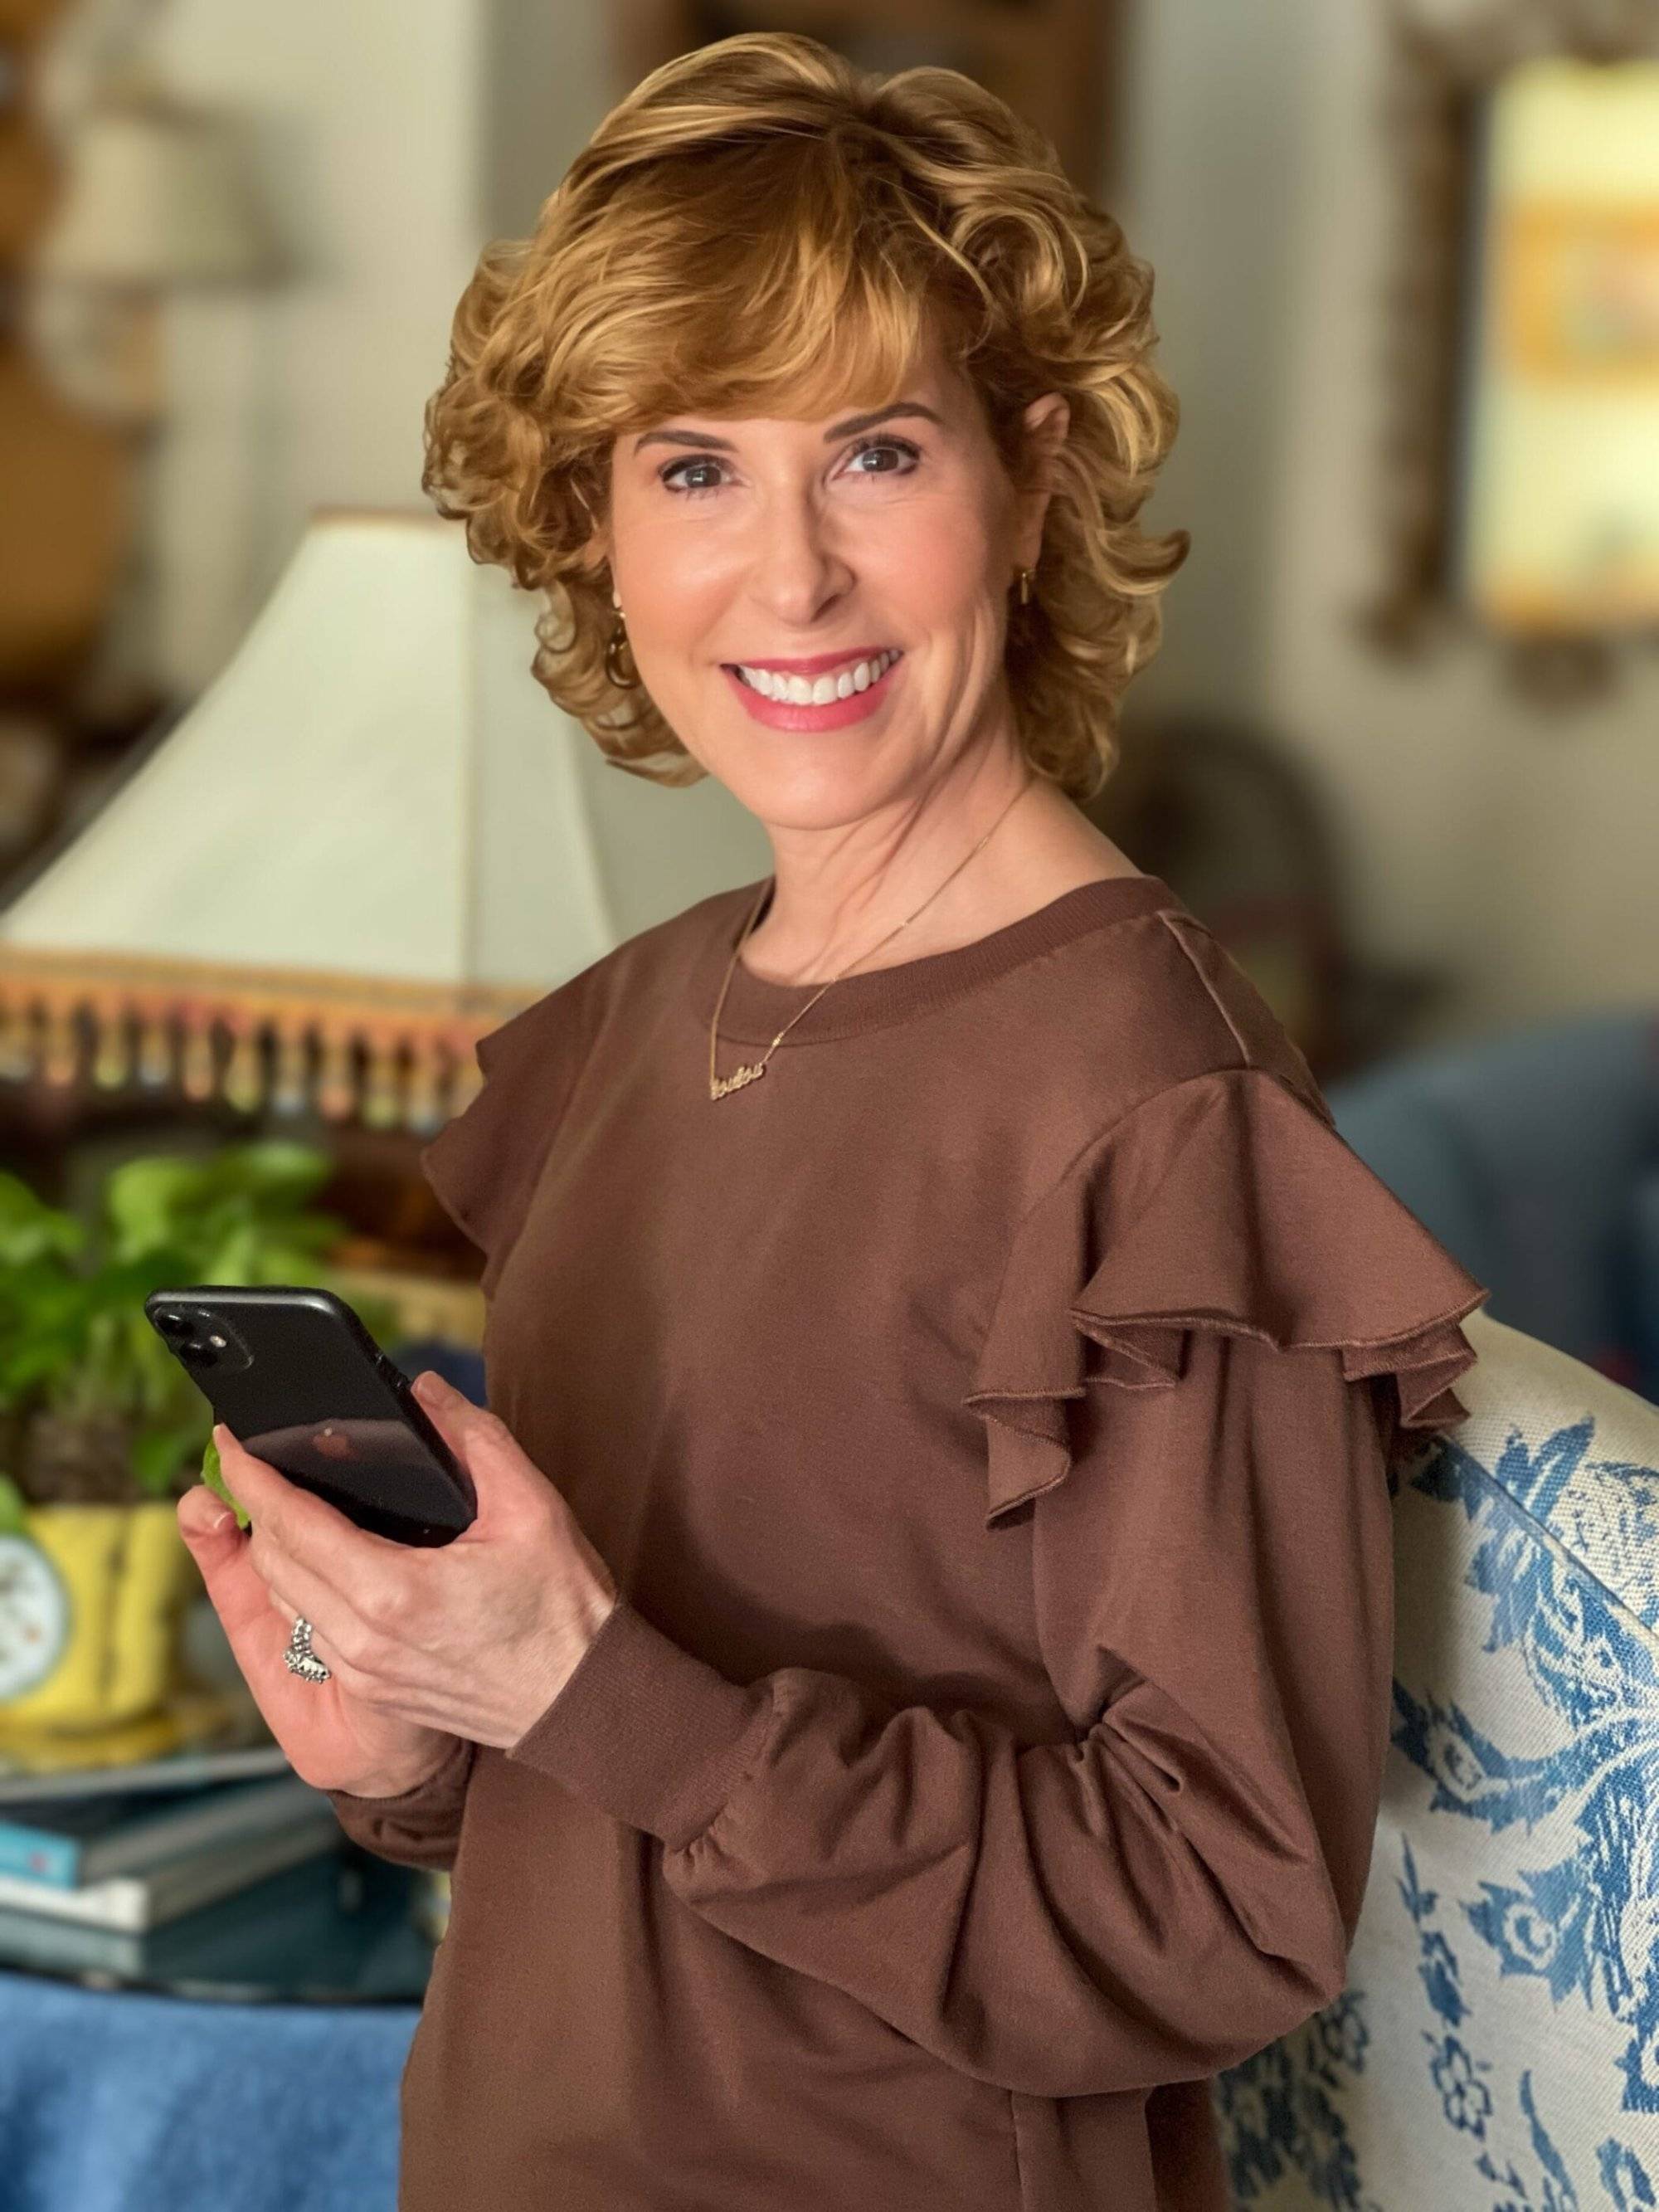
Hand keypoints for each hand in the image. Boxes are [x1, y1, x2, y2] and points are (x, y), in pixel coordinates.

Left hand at [176, 1372, 618, 1791]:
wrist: (578, 1699)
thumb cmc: (562, 1608)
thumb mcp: (531, 1507)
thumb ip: (474, 1439)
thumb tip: (426, 1392)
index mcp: (394, 1590)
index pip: (293, 1524)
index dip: (253, 1477)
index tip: (229, 1441)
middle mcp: (363, 1638)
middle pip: (273, 1562)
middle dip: (254, 1505)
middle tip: (250, 1460)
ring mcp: (362, 1669)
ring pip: (285, 1599)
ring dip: (273, 1549)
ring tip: (278, 1502)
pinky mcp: (371, 1686)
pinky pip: (309, 1628)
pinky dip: (298, 1585)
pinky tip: (316, 1556)